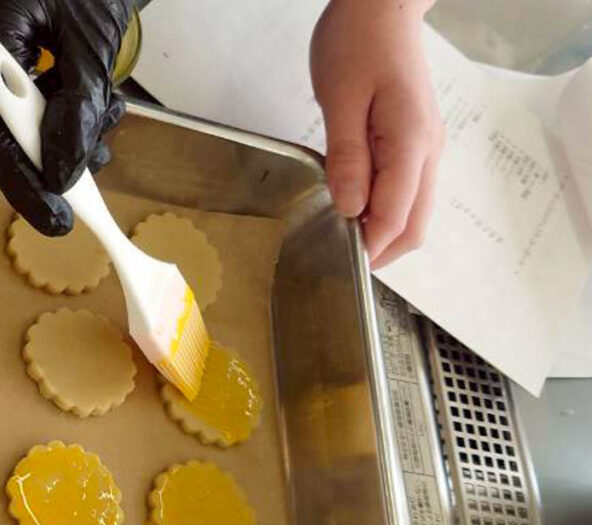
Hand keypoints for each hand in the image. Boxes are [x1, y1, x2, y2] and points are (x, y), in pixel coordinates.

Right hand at [0, 0, 132, 235]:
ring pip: (17, 117)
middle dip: (49, 164)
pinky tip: (99, 107)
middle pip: (1, 133)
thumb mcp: (89, 32)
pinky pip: (26, 95)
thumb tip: (65, 170)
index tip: (57, 218)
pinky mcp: (5, 49)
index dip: (24, 183)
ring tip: (106, 132)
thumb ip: (79, 103)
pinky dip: (63, 108)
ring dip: (64, 136)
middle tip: (89, 189)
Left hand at [310, 0, 442, 267]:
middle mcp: (428, 152)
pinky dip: (383, 210)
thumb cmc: (358, 43)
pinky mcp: (415, 142)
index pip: (396, 218)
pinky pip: (406, 191)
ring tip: (339, 231)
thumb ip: (348, 157)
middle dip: (380, 249)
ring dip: (381, 231)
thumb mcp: (340, 100)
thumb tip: (350, 208)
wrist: (381, 5)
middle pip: (414, 226)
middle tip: (336, 255)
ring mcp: (426, 148)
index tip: (336, 258)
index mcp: (411, 144)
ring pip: (413, 212)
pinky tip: (352, 203)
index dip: (368, 247)